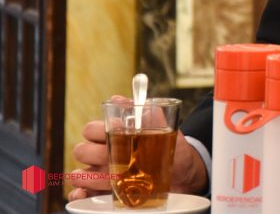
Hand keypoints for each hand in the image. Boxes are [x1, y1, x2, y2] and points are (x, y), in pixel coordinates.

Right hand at [67, 96, 208, 200]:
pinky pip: (84, 196)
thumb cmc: (172, 148)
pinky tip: (85, 193)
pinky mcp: (106, 193)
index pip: (90, 129)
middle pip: (81, 151)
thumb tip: (117, 99)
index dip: (97, 131)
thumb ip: (146, 112)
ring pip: (79, 174)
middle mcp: (105, 154)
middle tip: (112, 156)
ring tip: (110, 177)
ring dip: (88, 176)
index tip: (115, 130)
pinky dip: (80, 195)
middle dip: (92, 153)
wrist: (185, 174)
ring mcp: (104, 174)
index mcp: (115, 135)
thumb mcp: (165, 128)